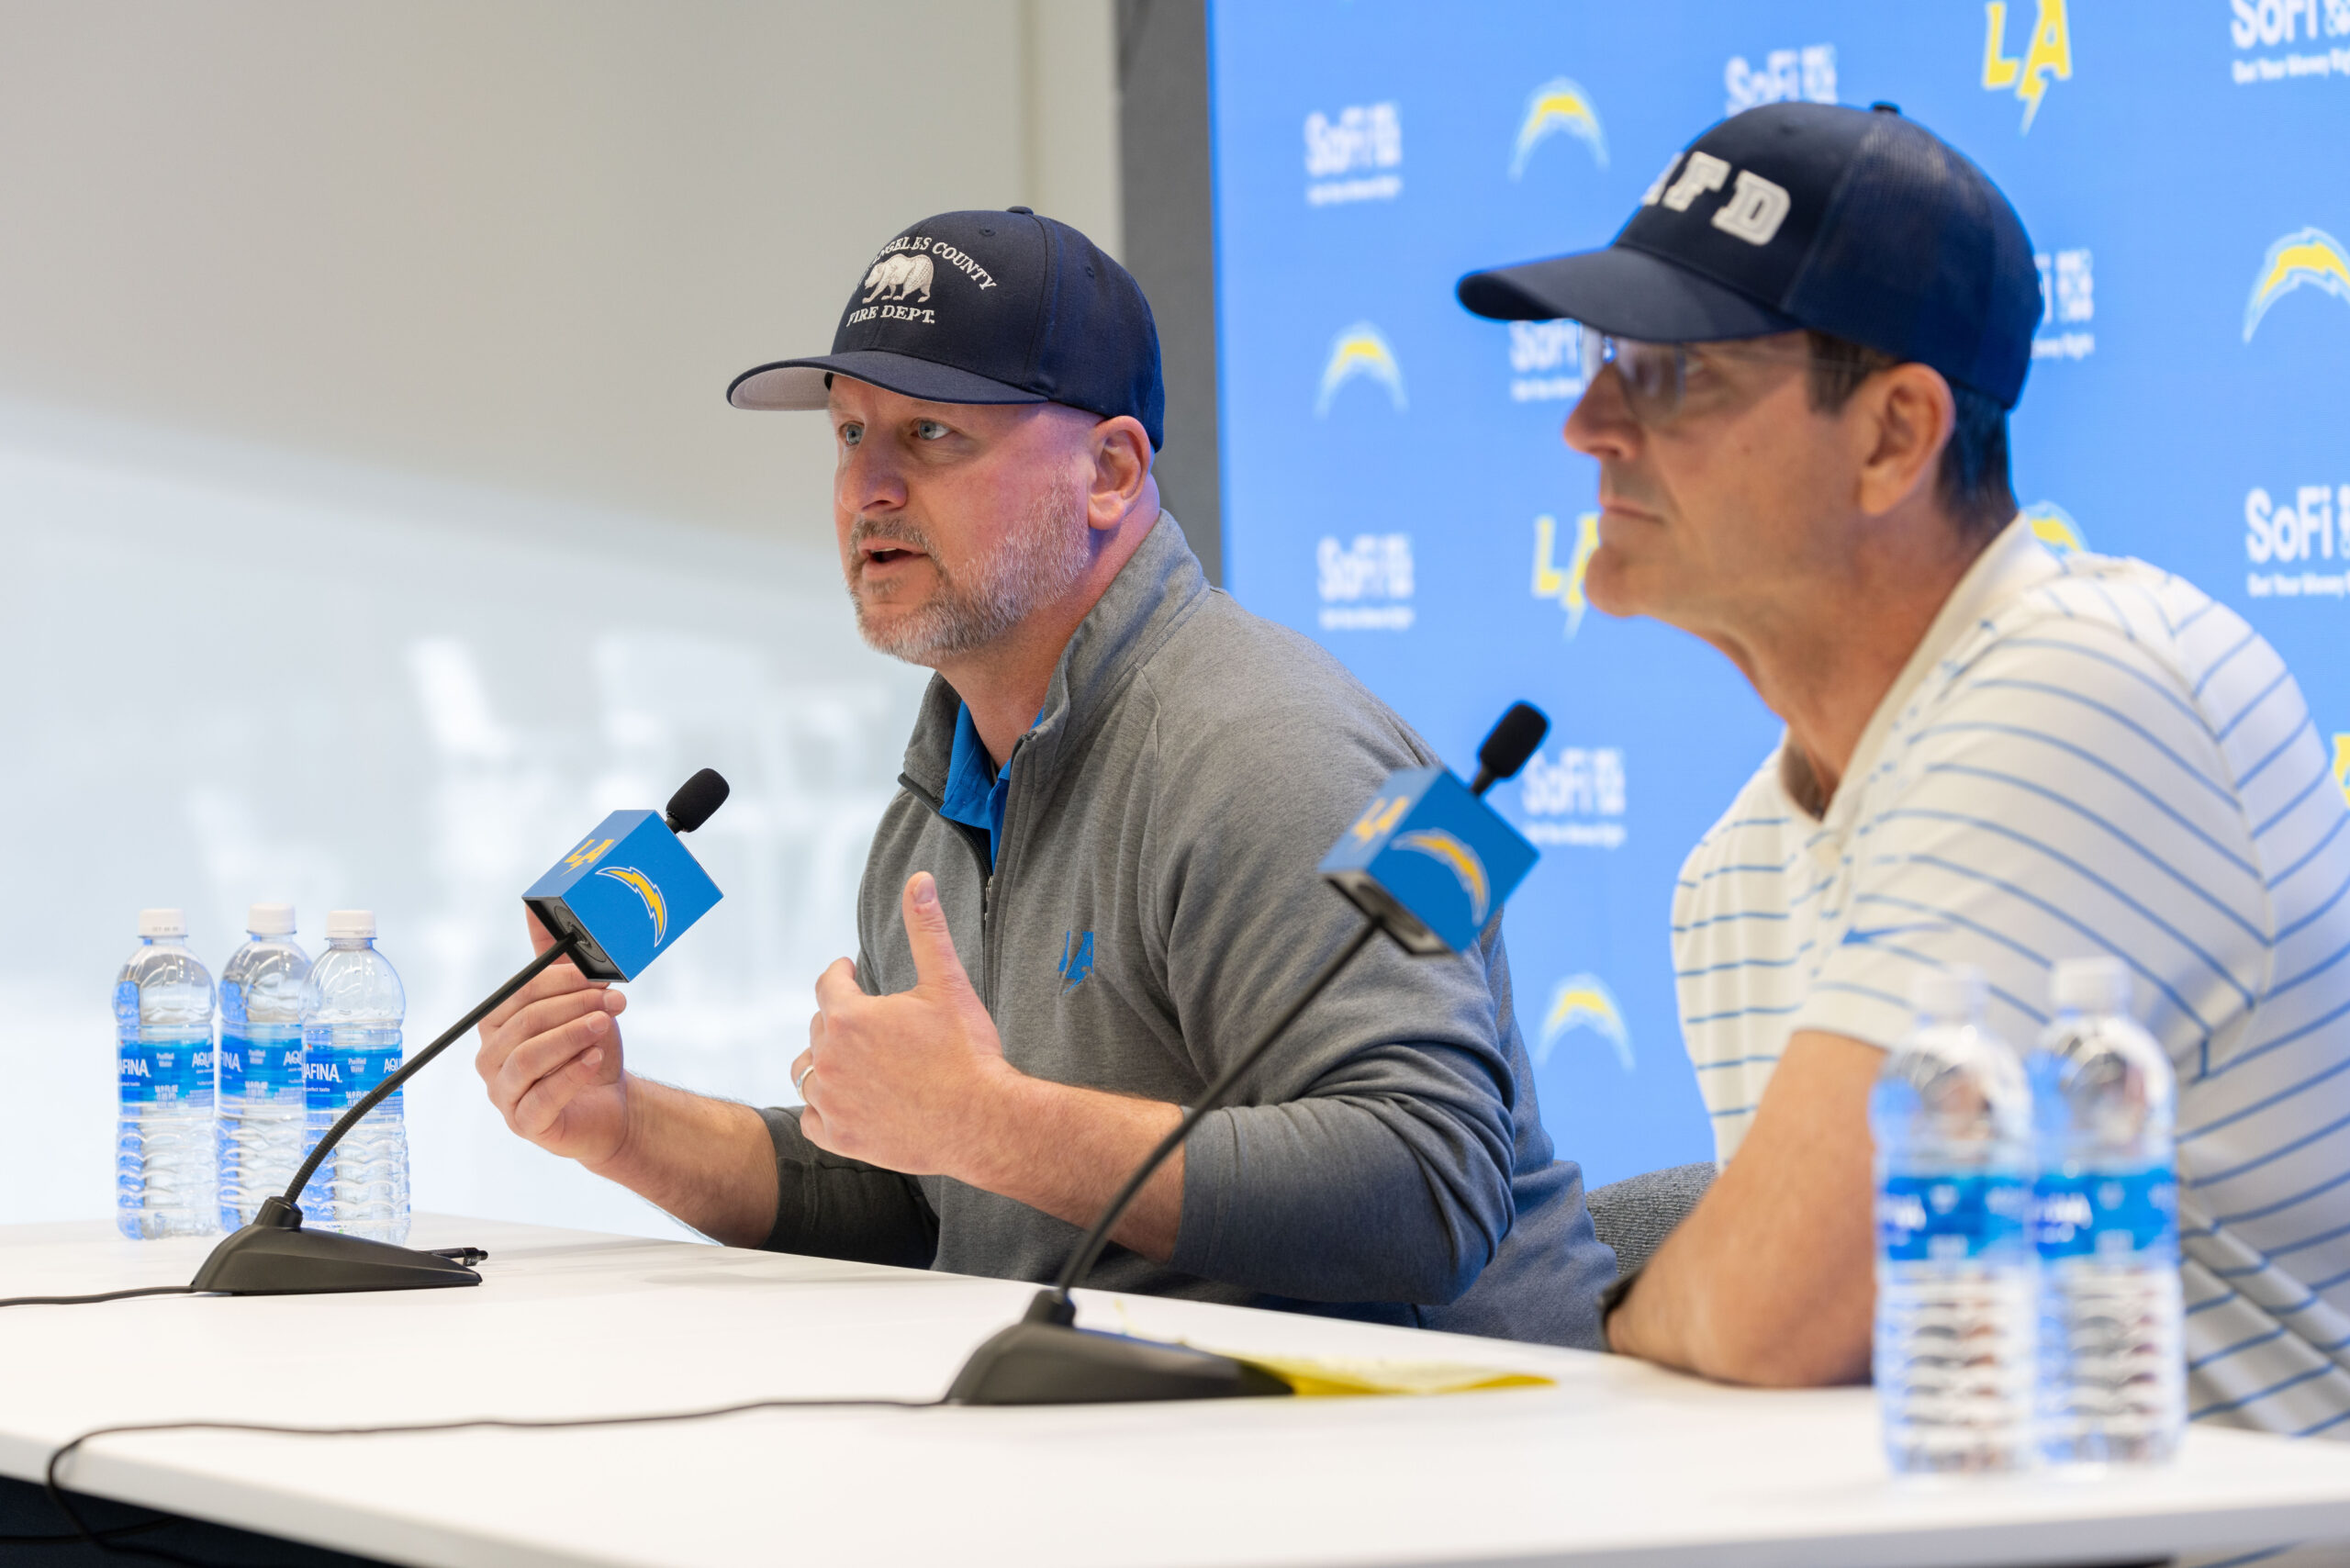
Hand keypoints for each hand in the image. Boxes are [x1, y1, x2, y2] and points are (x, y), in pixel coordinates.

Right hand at [475, 911, 632, 1168]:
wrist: (609, 1104)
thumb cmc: (587, 1049)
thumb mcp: (576, 1002)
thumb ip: (555, 961)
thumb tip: (534, 906)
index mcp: (496, 1025)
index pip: (519, 995)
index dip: (560, 982)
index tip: (599, 977)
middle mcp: (491, 1060)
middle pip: (523, 1025)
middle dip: (572, 1007)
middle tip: (612, 999)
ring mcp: (504, 1095)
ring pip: (527, 1059)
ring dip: (571, 1036)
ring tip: (605, 1023)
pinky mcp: (524, 1123)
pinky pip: (541, 1097)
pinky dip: (571, 1075)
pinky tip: (596, 1059)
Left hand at [792, 871, 1019, 1175]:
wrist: (982, 1121)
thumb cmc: (967, 1052)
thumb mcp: (947, 984)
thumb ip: (926, 930)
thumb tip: (919, 880)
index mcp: (848, 1016)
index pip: (828, 985)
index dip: (840, 975)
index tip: (848, 973)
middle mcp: (829, 1058)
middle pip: (819, 1028)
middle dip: (839, 1020)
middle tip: (867, 1024)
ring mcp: (831, 1101)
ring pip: (807, 1073)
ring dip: (824, 1063)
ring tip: (850, 1061)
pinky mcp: (839, 1137)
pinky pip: (812, 1118)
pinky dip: (823, 1109)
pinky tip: (845, 1102)